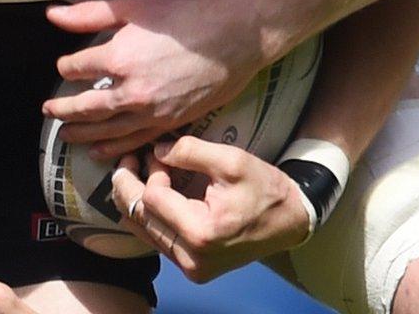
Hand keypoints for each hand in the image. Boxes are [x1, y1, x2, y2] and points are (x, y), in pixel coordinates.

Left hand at [43, 0, 265, 156]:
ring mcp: (153, 112)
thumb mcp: (134, 5)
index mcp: (119, 58)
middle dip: (64, 110)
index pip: (77, 69)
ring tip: (66, 136)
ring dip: (83, 133)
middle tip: (49, 112)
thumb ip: (90, 14)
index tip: (64, 66)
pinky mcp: (173, 122)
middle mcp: (132, 91)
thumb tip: (52, 16)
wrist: (236, 34)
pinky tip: (102, 152)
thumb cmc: (187, 13)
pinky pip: (136, 141)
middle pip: (87, 107)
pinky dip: (115, 148)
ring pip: (108, 130)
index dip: (66, 66)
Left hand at [108, 137, 313, 282]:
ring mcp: (190, 267)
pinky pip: (156, 240)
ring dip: (135, 200)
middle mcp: (191, 258)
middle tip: (128, 159)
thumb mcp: (232, 160)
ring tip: (135, 172)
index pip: (153, 198)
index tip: (157, 152)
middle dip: (129, 185)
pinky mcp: (191, 268)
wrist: (289, 221)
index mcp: (201, 233)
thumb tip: (155, 150)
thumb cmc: (264, 189)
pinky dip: (149, 215)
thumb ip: (190, 151)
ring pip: (143, 231)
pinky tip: (150, 193)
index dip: (151, 171)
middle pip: (141, 217)